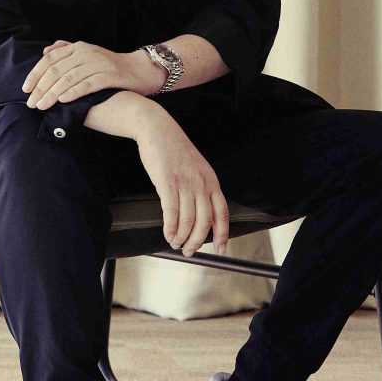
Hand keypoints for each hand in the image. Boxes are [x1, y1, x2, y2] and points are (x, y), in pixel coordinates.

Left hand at [22, 40, 150, 108]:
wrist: (142, 70)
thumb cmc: (112, 66)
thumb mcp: (88, 54)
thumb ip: (67, 51)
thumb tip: (45, 50)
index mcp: (78, 47)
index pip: (50, 59)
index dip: (35, 74)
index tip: (25, 89)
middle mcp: (86, 53)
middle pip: (56, 70)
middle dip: (40, 88)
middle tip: (30, 103)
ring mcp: (98, 63)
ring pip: (68, 78)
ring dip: (52, 93)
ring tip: (42, 106)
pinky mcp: (110, 76)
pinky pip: (88, 84)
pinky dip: (73, 92)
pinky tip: (62, 100)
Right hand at [136, 119, 229, 256]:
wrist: (158, 129)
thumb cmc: (175, 151)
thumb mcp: (197, 168)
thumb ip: (201, 188)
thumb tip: (200, 214)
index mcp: (211, 181)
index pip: (223, 214)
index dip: (223, 235)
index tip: (220, 250)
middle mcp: (201, 184)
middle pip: (205, 222)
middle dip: (197, 241)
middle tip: (188, 251)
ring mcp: (185, 183)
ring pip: (188, 220)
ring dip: (181, 237)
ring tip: (175, 243)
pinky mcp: (167, 182)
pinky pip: (171, 212)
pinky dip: (170, 227)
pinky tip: (167, 234)